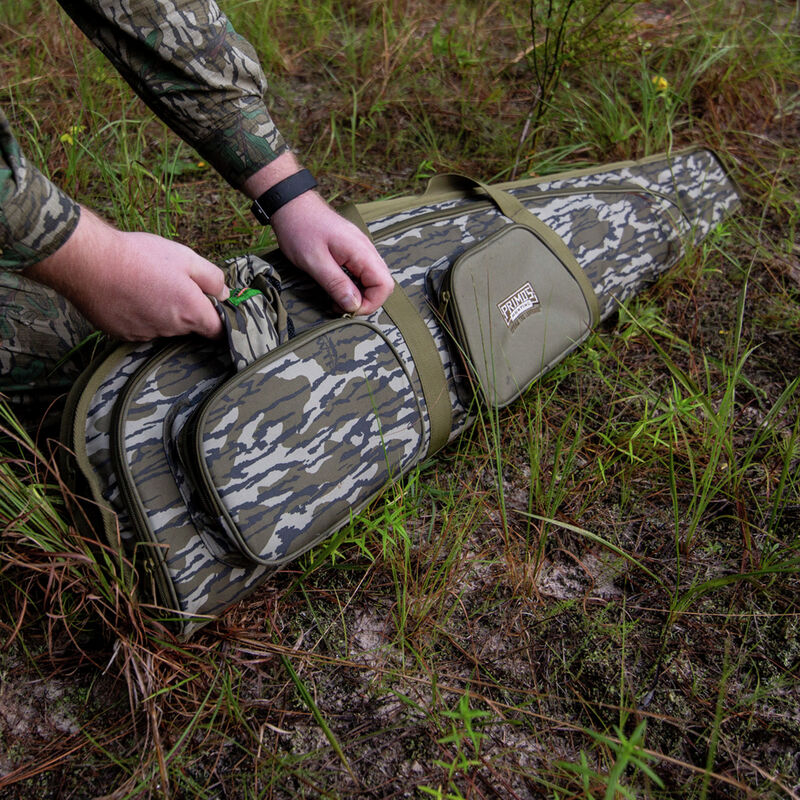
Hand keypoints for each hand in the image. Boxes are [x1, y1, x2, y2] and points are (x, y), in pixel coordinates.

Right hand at [23, 208, 228, 340]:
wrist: (88, 263)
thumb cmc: (139, 256)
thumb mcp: (185, 257)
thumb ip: (212, 278)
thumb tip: (224, 294)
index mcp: (190, 311)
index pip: (217, 331)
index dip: (220, 321)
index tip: (214, 308)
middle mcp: (171, 329)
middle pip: (190, 328)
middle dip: (188, 310)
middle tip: (173, 284)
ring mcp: (146, 334)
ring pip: (165, 328)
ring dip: (163, 312)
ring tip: (147, 286)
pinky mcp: (124, 335)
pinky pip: (141, 328)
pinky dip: (141, 316)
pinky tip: (130, 295)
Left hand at [243, 153, 392, 314]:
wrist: (292, 205)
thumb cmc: (300, 229)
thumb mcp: (315, 261)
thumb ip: (336, 284)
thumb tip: (353, 305)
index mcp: (361, 251)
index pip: (384, 285)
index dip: (370, 304)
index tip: (348, 309)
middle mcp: (367, 249)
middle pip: (383, 284)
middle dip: (366, 301)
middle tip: (340, 305)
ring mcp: (361, 249)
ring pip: (374, 279)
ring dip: (359, 294)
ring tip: (336, 297)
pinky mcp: (354, 250)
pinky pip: (363, 272)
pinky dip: (354, 284)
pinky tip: (336, 286)